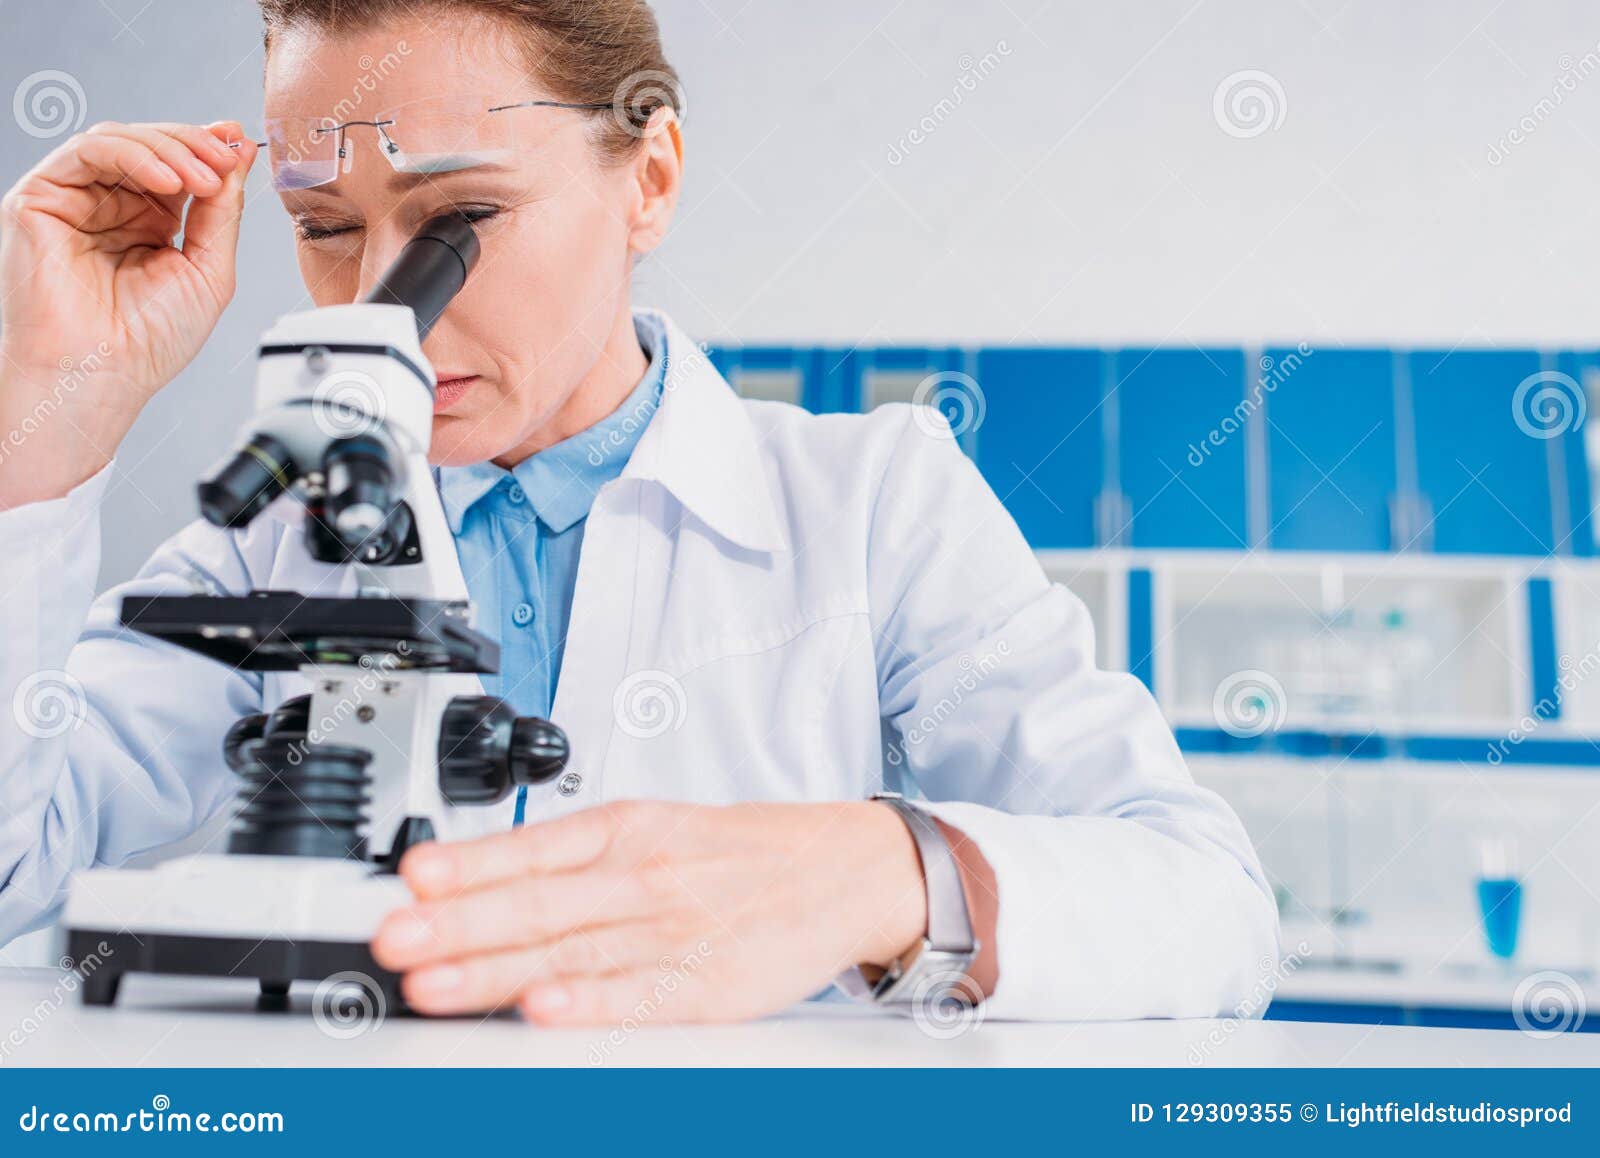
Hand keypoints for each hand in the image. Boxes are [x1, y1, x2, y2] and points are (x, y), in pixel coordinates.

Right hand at [0, 121, 254, 505]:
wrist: (102, 374)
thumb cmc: (149, 341)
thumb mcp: (209, 269)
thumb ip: (223, 211)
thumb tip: (238, 154)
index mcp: (149, 225)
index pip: (178, 167)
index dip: (209, 149)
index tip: (240, 142)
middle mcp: (111, 208)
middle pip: (152, 147)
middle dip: (195, 146)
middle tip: (226, 158)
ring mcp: (74, 201)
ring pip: (120, 141)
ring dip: (170, 149)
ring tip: (203, 176)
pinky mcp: (41, 199)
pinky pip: (87, 152)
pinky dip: (133, 155)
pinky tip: (168, 179)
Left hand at [371, 800, 932, 1023]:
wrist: (844, 867)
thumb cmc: (740, 851)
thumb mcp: (653, 828)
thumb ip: (569, 861)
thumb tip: (472, 884)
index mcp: (626, 831)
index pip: (532, 848)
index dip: (467, 866)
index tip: (410, 880)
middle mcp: (643, 875)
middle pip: (539, 904)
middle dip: (459, 924)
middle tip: (394, 937)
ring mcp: (676, 930)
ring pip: (574, 952)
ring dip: (497, 970)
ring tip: (434, 984)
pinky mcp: (710, 985)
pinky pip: (641, 997)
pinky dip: (590, 1005)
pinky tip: (543, 1012)